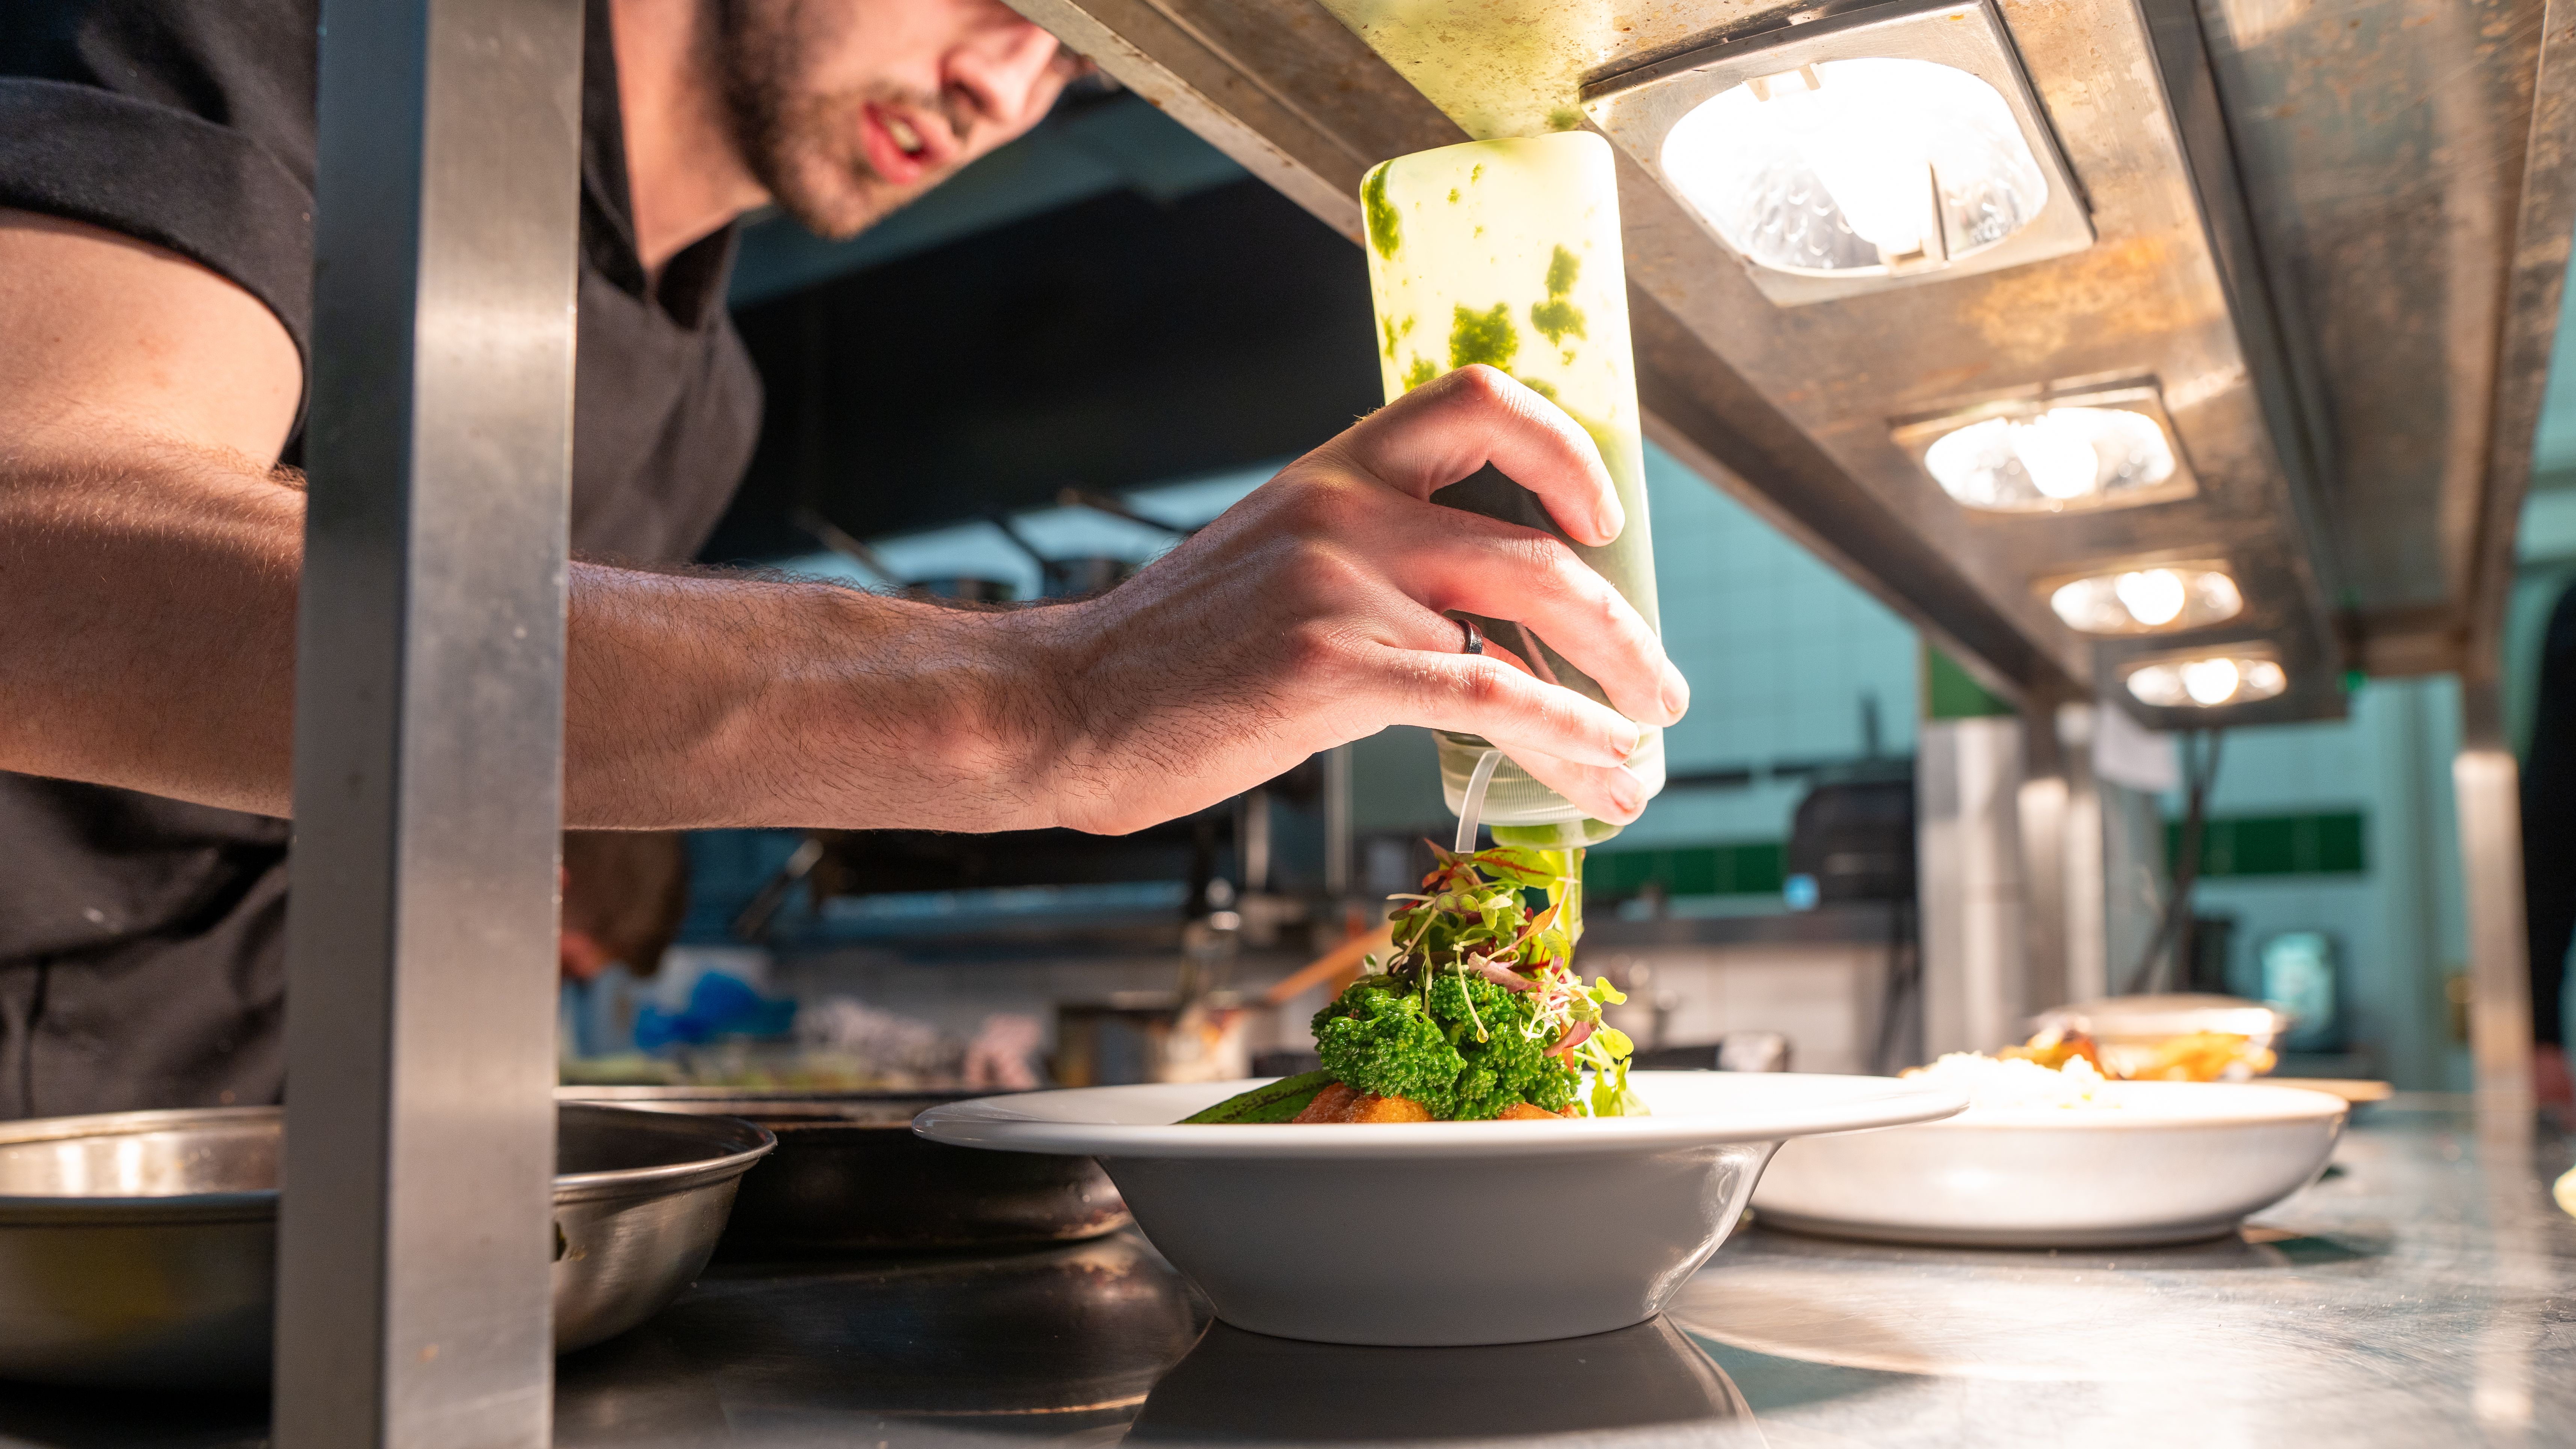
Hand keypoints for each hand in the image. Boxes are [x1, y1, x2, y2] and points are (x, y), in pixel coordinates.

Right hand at [1019, 365, 1687, 833]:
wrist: (1067, 706)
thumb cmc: (1176, 659)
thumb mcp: (1278, 572)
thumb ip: (1374, 573)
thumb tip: (1485, 631)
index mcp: (1334, 470)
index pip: (1478, 404)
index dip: (1564, 451)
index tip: (1601, 519)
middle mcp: (1345, 508)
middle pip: (1536, 541)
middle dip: (1623, 623)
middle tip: (1660, 686)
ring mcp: (1340, 583)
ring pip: (1527, 624)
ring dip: (1612, 695)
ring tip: (1643, 755)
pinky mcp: (1333, 666)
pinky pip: (1489, 693)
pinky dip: (1566, 738)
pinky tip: (1598, 776)